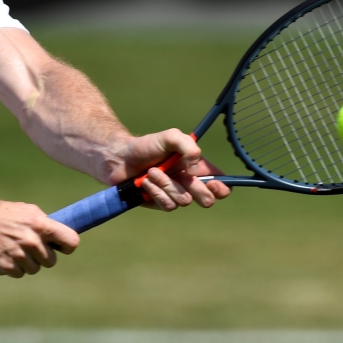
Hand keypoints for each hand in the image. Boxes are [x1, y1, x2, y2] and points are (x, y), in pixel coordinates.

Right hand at [0, 198, 79, 277]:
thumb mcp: (24, 211)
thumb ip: (43, 224)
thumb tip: (61, 237)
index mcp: (39, 223)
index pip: (71, 241)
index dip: (67, 246)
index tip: (61, 247)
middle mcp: (31, 240)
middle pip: (51, 260)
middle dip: (42, 255)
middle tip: (28, 246)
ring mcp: (18, 255)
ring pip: (35, 269)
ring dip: (27, 262)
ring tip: (12, 248)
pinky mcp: (5, 267)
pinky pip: (19, 274)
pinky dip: (13, 267)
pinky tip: (3, 254)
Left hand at [115, 129, 231, 210]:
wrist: (119, 157)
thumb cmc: (146, 145)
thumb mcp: (171, 137)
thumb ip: (189, 148)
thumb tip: (196, 172)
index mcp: (196, 167)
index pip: (221, 184)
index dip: (222, 188)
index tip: (213, 183)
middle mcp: (188, 182)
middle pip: (207, 199)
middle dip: (196, 189)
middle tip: (183, 176)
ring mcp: (174, 194)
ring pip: (184, 201)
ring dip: (168, 185)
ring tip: (152, 171)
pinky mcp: (160, 203)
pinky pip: (168, 206)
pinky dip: (157, 192)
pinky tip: (145, 182)